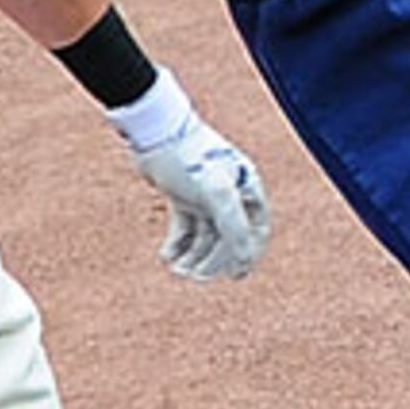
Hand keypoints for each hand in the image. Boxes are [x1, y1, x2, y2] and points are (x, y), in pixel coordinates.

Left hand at [122, 91, 271, 280]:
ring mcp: (205, 193)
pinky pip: (185, 226)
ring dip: (194, 256)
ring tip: (177, 269)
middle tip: (195, 276)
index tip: (236, 275)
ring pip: (205, 234)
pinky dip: (178, 243)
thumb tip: (245, 259)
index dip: (249, 254)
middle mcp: (229, 191)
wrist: (153, 132)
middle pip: (228, 236)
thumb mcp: (216, 193)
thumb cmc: (188, 157)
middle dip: (213, 260)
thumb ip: (235, 227)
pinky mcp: (182, 194)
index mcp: (246, 187)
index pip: (257, 229)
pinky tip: (167, 255)